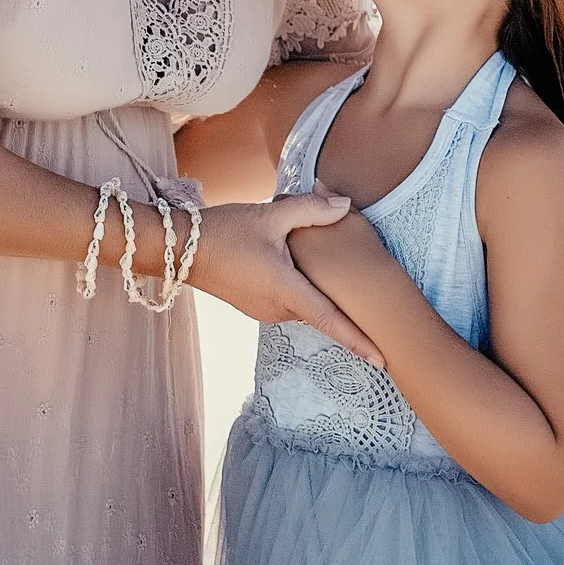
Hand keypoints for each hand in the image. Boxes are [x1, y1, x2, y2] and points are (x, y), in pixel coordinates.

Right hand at [189, 195, 383, 364]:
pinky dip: (302, 286)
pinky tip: (298, 264)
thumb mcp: (269, 214)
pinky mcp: (257, 305)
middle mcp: (278, 309)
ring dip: (317, 286)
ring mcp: (266, 311)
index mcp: (285, 291)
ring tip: (320, 265)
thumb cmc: (224, 231)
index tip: (383, 359)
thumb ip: (311, 209)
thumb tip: (346, 205)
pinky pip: (291, 299)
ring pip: (306, 301)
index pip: (330, 320)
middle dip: (343, 298)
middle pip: (323, 306)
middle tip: (366, 293)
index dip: (358, 340)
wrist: (180, 250)